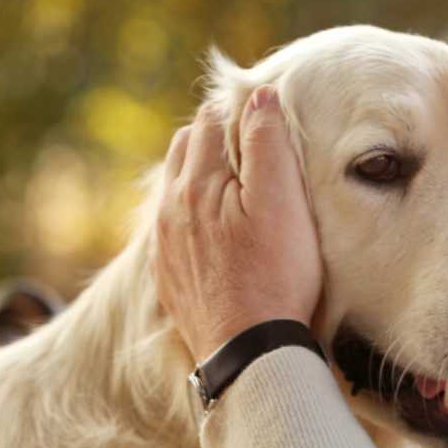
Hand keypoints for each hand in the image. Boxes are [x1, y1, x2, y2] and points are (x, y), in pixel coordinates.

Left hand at [154, 85, 322, 362]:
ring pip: (176, 187)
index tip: (266, 117)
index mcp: (196, 182)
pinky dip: (193, 214)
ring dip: (201, 174)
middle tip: (254, 145)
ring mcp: (165, 244)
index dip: (239, 111)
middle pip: (187, 148)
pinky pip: (173, 228)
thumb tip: (258, 95)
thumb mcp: (282, 202)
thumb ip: (267, 143)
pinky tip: (217, 229)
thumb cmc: (275, 275)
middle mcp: (170, 208)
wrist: (250, 351)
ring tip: (236, 183)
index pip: (211, 120)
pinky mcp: (170, 276)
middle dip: (217, 137)